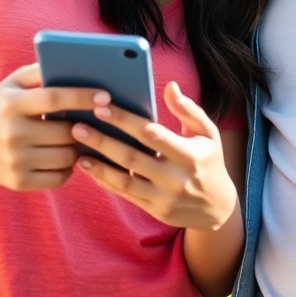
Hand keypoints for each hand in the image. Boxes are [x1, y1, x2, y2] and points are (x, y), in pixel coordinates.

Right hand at [0, 63, 109, 190]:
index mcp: (12, 104)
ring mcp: (15, 161)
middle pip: (66, 132)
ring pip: (67, 156)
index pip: (55, 99)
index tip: (106, 97)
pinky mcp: (18, 182)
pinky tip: (64, 156)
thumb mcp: (14, 81)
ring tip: (80, 138)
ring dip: (79, 148)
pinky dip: (68, 168)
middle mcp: (12, 133)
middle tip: (98, 121)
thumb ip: (42, 71)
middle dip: (86, 126)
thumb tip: (78, 67)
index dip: (83, 97)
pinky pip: (59, 177)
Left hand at [72, 80, 238, 230]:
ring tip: (77, 150)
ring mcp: (164, 198)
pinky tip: (89, 168)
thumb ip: (188, 109)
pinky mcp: (155, 210)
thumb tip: (170, 86)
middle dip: (103, 141)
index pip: (151, 134)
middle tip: (78, 126)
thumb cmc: (209, 160)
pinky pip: (125, 195)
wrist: (218, 209)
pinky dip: (105, 181)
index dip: (125, 120)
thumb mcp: (207, 133)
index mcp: (189, 154)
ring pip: (124, 180)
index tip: (101, 107)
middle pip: (132, 158)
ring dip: (98, 165)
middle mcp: (176, 178)